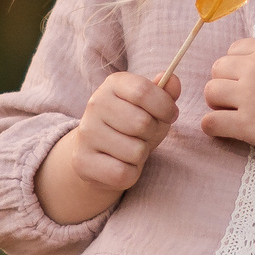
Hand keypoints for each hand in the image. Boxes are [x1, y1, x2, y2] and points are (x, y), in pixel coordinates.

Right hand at [35, 71, 179, 225]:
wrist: (99, 152)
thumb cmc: (131, 125)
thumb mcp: (151, 107)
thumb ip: (165, 94)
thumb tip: (173, 81)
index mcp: (113, 84)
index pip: (143, 91)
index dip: (165, 107)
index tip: (170, 115)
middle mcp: (95, 104)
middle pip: (142, 123)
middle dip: (152, 134)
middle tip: (142, 136)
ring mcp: (86, 133)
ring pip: (135, 151)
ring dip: (140, 155)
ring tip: (129, 150)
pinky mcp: (82, 161)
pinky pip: (123, 173)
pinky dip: (130, 174)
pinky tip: (120, 164)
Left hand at [202, 20, 254, 240]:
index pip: (234, 49)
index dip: (237, 64)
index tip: (247, 78)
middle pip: (217, 68)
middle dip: (224, 81)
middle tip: (237, 96)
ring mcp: (249, 98)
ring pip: (210, 92)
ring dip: (216, 102)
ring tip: (229, 112)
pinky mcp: (247, 126)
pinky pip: (211, 122)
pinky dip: (211, 126)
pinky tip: (223, 129)